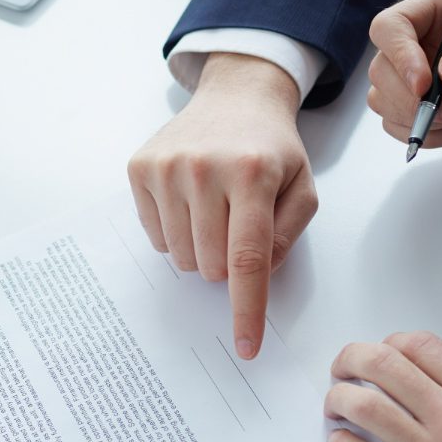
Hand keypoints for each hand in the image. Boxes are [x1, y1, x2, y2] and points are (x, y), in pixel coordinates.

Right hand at [127, 53, 316, 357]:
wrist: (235, 96)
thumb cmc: (271, 147)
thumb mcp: (302, 186)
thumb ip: (287, 234)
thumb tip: (256, 276)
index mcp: (252, 173)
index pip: (246, 259)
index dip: (246, 309)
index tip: (246, 346)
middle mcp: (204, 168)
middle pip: (211, 265)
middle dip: (228, 263)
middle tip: (238, 225)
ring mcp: (166, 167)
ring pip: (181, 257)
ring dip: (201, 249)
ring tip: (215, 211)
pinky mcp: (140, 168)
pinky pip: (156, 237)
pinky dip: (176, 233)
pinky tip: (190, 202)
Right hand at [367, 0, 441, 148]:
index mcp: (437, 11)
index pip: (390, 27)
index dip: (398, 55)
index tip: (425, 84)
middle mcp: (420, 42)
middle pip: (381, 70)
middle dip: (411, 98)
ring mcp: (420, 77)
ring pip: (383, 99)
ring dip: (416, 118)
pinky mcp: (426, 107)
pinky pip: (398, 124)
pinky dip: (422, 135)